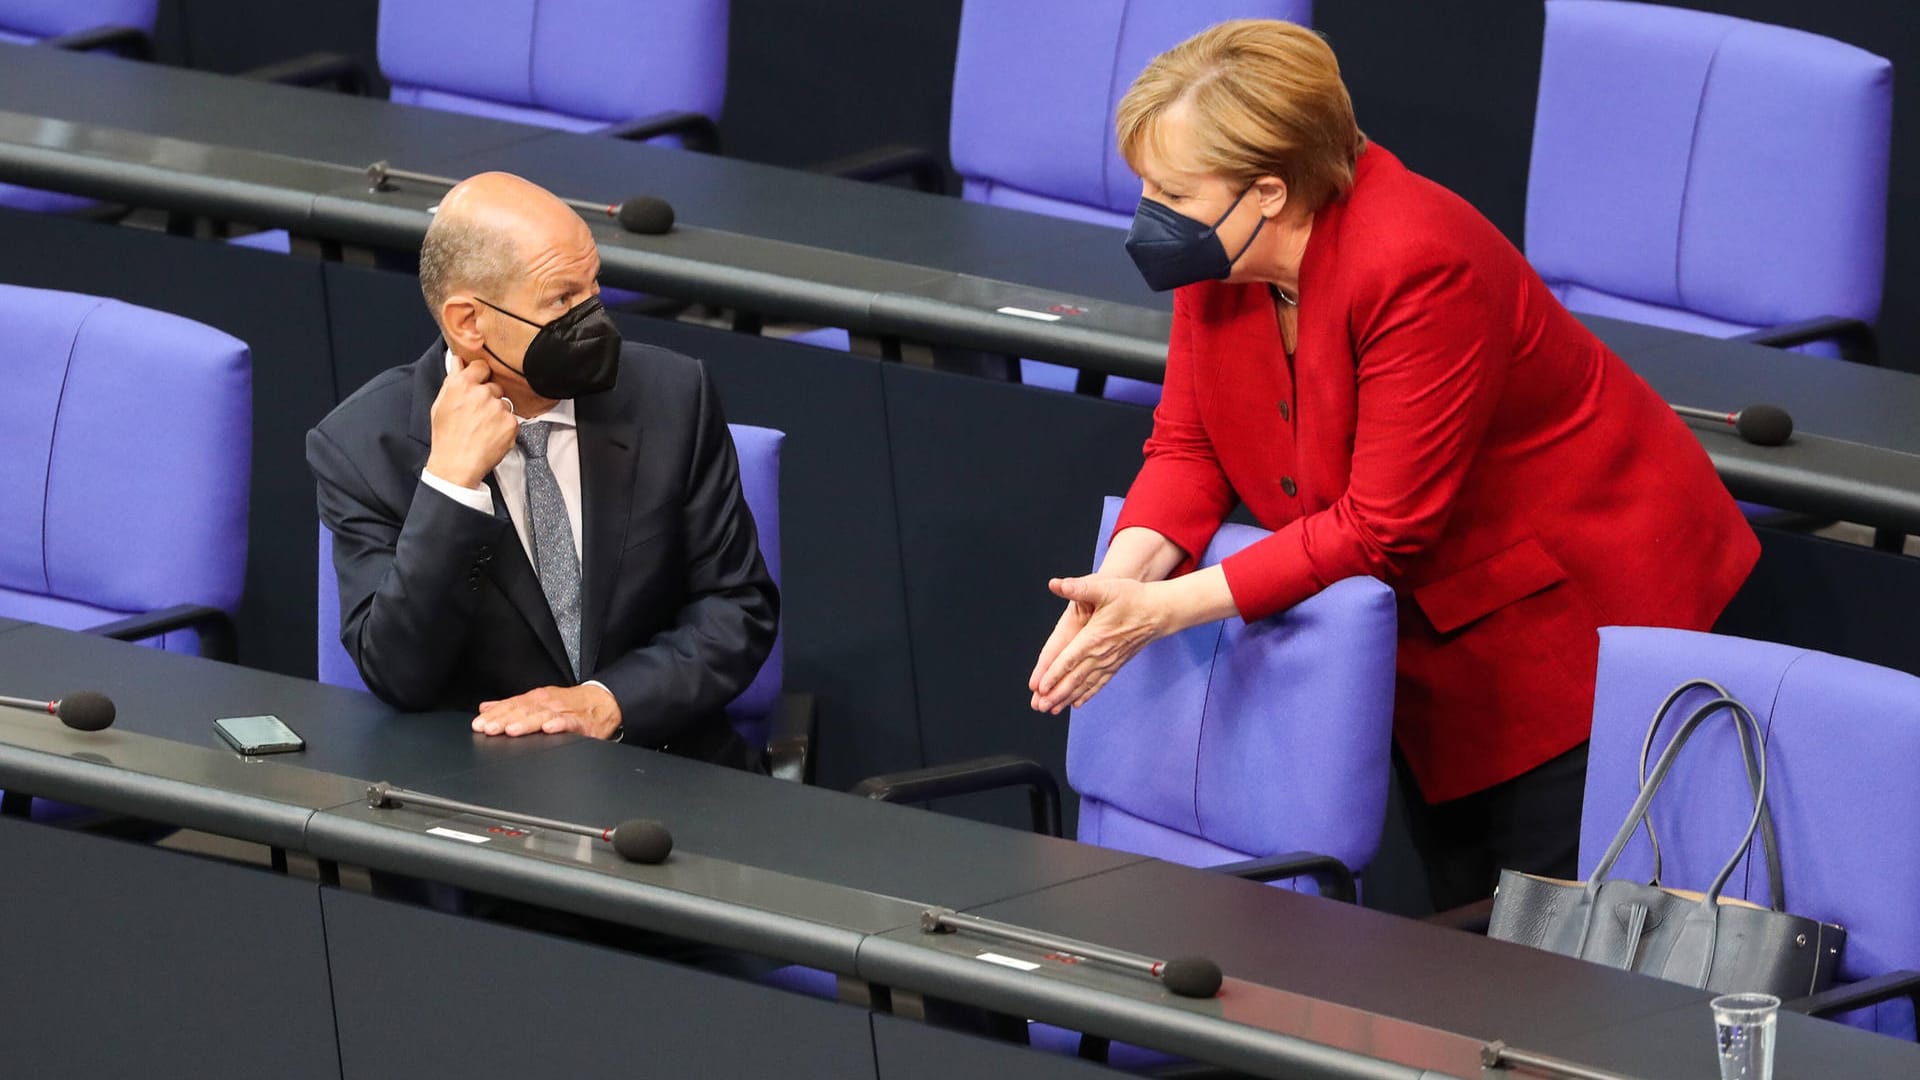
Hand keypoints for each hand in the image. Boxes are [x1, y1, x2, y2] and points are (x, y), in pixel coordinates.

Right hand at [425, 357, 517, 488]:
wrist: (456, 465)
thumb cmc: (446, 437)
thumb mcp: (440, 404)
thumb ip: (452, 379)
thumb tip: (458, 362)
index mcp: (462, 385)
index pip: (482, 366)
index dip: (481, 375)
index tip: (479, 383)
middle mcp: (482, 393)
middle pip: (494, 386)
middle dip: (489, 397)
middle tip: (477, 414)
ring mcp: (499, 408)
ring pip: (504, 403)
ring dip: (497, 413)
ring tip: (483, 428)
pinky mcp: (511, 423)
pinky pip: (512, 419)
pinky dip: (505, 426)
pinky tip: (491, 435)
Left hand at [472, 683, 621, 739]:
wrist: (603, 702)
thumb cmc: (570, 704)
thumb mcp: (539, 701)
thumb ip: (511, 706)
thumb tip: (485, 708)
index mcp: (536, 699)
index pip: (512, 705)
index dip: (495, 715)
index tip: (478, 725)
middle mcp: (548, 704)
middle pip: (523, 711)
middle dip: (504, 720)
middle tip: (489, 728)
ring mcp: (564, 712)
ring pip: (542, 717)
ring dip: (526, 723)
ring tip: (511, 730)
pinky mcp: (582, 723)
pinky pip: (570, 723)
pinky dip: (559, 725)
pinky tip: (549, 729)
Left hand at [1030, 576, 1167, 714]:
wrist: (1160, 611)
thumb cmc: (1133, 597)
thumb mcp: (1105, 588)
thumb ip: (1079, 588)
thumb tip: (1055, 584)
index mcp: (1095, 636)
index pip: (1070, 659)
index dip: (1054, 674)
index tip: (1040, 688)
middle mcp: (1102, 653)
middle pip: (1075, 677)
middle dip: (1056, 693)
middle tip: (1040, 706)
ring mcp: (1110, 661)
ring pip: (1086, 683)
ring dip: (1068, 697)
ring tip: (1052, 710)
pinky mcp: (1117, 663)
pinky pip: (1100, 682)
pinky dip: (1087, 694)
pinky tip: (1077, 703)